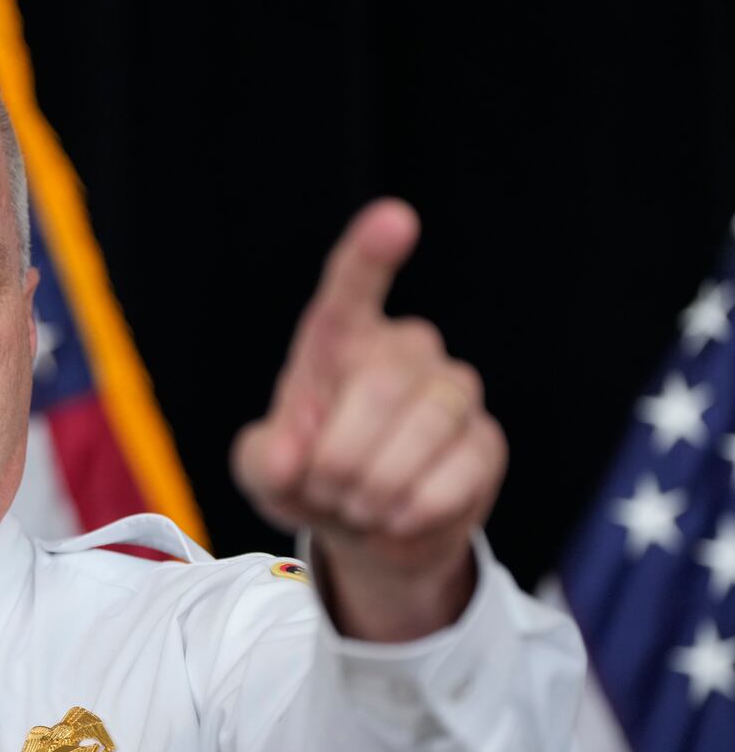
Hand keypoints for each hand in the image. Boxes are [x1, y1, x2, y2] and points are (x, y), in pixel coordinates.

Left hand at [231, 199, 507, 640]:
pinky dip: (415, 509)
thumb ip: (264, 458)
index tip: (394, 220)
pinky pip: (459, 472)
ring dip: (377, 486)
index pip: (352, 288)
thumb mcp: (266, 470)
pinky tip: (397, 517)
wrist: (363, 532)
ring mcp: (453, 392)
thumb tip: (291, 457)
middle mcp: (404, 351)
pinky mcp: (487, 442)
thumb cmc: (309, 479)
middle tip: (326, 488)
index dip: (371, 255)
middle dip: (340, 455)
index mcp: (341, 342)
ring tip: (358, 505)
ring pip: (427, 426)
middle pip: (380, 385)